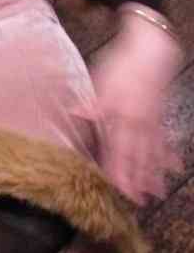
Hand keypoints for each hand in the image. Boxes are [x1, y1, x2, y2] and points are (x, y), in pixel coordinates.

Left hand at [91, 10, 183, 205]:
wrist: (151, 52)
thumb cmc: (123, 66)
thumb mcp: (104, 83)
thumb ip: (94, 104)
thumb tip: (77, 114)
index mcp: (123, 116)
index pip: (119, 150)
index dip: (118, 170)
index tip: (118, 188)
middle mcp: (141, 123)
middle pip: (138, 157)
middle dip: (138, 180)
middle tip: (138, 201)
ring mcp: (153, 121)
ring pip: (154, 153)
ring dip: (155, 174)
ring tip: (157, 193)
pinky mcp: (160, 117)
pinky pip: (165, 141)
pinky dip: (169, 156)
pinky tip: (175, 168)